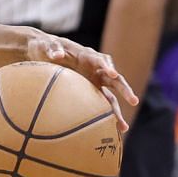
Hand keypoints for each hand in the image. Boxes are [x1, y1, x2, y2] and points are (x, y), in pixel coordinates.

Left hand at [19, 29, 136, 131]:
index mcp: (88, 57)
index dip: (107, 66)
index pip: (102, 61)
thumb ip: (53, 49)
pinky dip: (104, 116)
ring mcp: (94, 83)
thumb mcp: (48, 46)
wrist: (43, 55)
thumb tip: (57, 55)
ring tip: (123, 128)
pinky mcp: (89, 93)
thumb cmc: (47, 48)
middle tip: (134, 101)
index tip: (112, 73)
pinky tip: (108, 130)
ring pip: (110, 98)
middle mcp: (96, 71)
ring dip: (116, 112)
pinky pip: (99, 106)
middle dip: (125, 90)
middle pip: (115, 81)